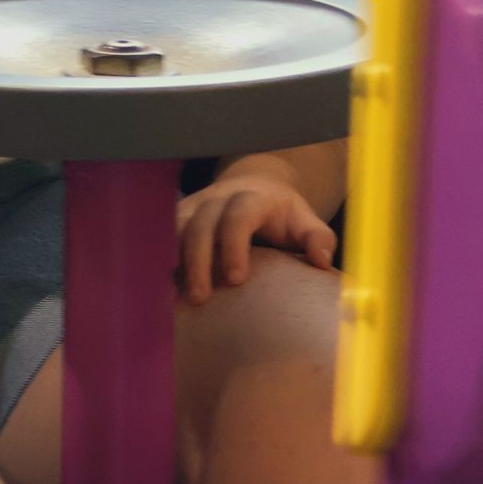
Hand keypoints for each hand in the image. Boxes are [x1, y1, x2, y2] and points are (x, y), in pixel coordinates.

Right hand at [176, 153, 336, 300]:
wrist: (253, 185)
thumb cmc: (282, 214)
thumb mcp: (305, 220)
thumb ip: (318, 237)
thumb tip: (322, 261)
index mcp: (252, 197)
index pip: (238, 215)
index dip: (234, 244)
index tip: (237, 279)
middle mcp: (217, 198)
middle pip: (201, 223)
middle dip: (198, 260)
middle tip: (200, 297)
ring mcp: (194, 206)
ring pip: (175, 227)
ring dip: (173, 261)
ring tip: (173, 297)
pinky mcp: (178, 217)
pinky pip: (162, 235)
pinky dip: (160, 259)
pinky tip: (159, 288)